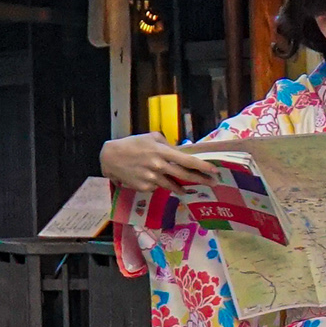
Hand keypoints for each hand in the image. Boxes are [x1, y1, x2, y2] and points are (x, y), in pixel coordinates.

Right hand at [102, 133, 223, 192]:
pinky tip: (156, 181)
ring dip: (183, 187)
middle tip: (213, 183)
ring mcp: (151, 179)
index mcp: (161, 151)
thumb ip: (168, 145)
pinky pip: (158, 187)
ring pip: (173, 185)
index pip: (187, 160)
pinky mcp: (144, 188)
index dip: (202, 166)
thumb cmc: (133, 144)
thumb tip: (182, 151)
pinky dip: (160, 185)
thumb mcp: (151, 138)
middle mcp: (158, 166)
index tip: (214, 170)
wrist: (111, 158)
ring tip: (189, 188)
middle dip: (201, 180)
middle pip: (184, 176)